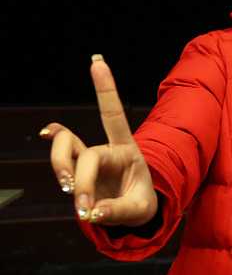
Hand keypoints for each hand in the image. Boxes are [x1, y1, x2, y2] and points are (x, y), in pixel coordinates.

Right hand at [40, 55, 156, 225]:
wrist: (134, 208)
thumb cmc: (141, 204)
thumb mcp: (140, 211)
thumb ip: (118, 211)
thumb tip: (92, 212)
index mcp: (129, 152)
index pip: (115, 118)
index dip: (105, 90)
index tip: (97, 63)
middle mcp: (108, 149)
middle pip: (87, 154)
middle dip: (82, 181)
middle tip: (84, 209)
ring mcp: (90, 157)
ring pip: (66, 151)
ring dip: (62, 170)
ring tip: (73, 194)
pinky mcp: (77, 166)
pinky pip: (62, 152)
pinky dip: (54, 143)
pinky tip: (47, 132)